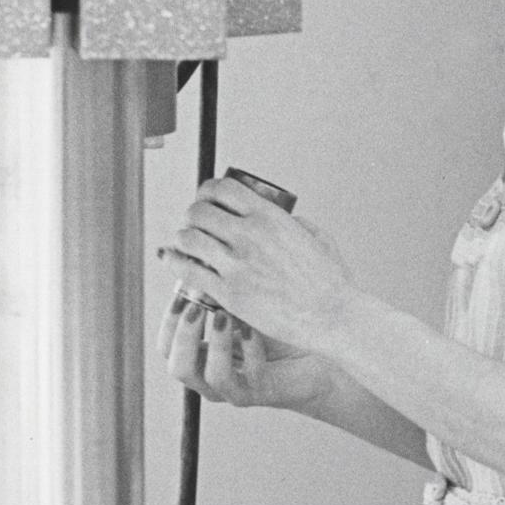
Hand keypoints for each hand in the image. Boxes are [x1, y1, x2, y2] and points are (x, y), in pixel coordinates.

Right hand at [157, 293, 334, 413]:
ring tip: (225, 315)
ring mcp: (236, 389)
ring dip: (216, 343)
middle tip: (197, 307)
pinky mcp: (263, 393)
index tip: (182, 290)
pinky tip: (254, 328)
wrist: (316, 350)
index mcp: (199, 357)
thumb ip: (214, 289)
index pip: (166, 347)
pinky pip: (250, 376)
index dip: (169, 320)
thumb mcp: (240, 303)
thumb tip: (190, 257)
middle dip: (184, 336)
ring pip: (212, 377)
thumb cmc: (275, 323)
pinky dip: (250, 349)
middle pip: (178, 368)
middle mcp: (211, 378)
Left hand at [158, 177, 355, 357]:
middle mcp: (248, 235)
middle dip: (192, 215)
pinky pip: (187, 270)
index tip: (206, 198)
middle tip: (195, 224)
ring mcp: (236, 264)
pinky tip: (173, 261)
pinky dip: (174, 262)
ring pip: (187, 238)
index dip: (207, 190)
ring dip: (182, 238)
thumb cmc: (330, 284)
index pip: (222, 188)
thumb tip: (287, 219)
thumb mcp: (319, 238)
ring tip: (186, 244)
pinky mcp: (228, 292)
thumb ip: (298, 224)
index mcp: (269, 217)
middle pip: (198, 210)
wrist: (332, 316)